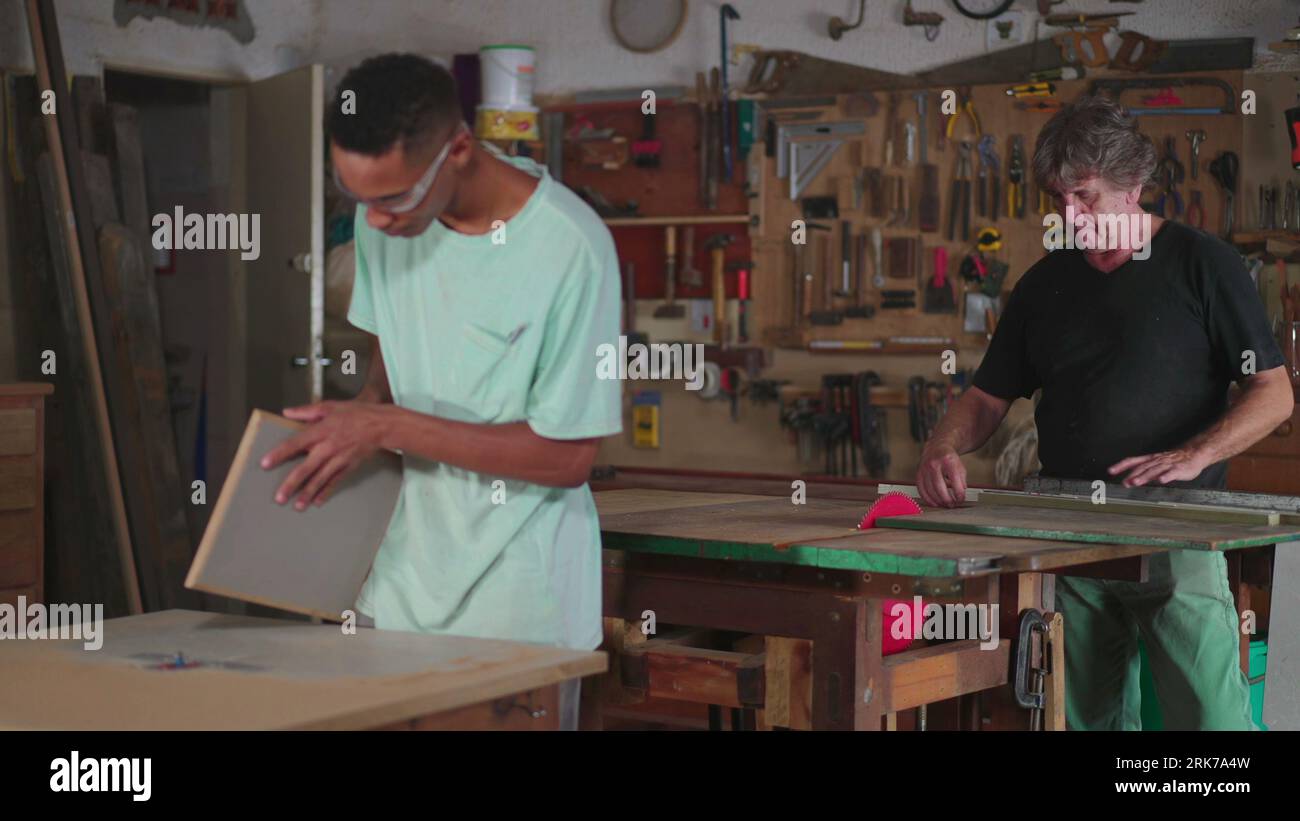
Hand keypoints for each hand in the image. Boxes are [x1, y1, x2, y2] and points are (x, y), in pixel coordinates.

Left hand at [261, 401, 395, 509]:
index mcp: (321, 431)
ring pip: (320, 479)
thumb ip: (306, 411)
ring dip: (308, 493)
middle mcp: (328, 447)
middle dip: (292, 484)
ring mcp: (339, 459)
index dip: (280, 454)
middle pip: (306, 468)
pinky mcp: (349, 466)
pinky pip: (335, 481)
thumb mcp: (329, 406)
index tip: (266, 463)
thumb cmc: (355, 413)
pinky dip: (326, 492)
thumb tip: (287, 412)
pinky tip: (317, 501)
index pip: (295, 444)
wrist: (381, 425)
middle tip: (279, 497)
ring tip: (297, 506)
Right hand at [916, 443, 966, 507]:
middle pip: (939, 487)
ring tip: (945, 504)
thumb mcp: (960, 466)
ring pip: (929, 489)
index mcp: (948, 460)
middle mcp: (934, 463)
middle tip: (952, 505)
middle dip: (947, 499)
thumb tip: (960, 493)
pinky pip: (921, 489)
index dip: (959, 493)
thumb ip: (962, 480)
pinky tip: (934, 503)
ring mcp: (924, 468)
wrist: (936, 447)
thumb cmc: (949, 458)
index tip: (961, 499)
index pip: (954, 480)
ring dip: (938, 500)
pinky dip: (927, 498)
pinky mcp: (918, 473)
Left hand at [1108, 447, 1206, 487]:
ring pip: (1154, 470)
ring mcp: (1167, 465)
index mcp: (1150, 460)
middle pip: (1142, 467)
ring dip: (1144, 476)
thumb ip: (1144, 472)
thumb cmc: (1174, 460)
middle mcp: (1157, 461)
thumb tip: (1130, 479)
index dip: (1121, 465)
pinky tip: (1161, 481)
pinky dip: (1166, 476)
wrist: (1193, 454)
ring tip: (1136, 482)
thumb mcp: (1156, 464)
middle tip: (1125, 482)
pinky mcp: (1178, 469)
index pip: (1132, 461)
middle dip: (1133, 475)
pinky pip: (1172, 473)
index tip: (1110, 471)